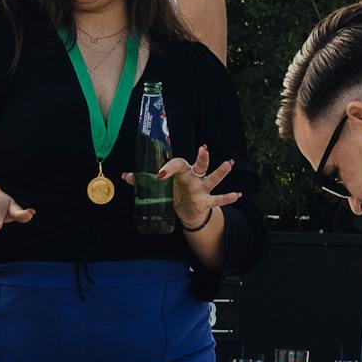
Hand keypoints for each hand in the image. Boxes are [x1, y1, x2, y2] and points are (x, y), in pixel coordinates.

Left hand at [122, 144, 239, 230]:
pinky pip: (218, 200)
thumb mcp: (159, 189)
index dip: (168, 168)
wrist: (187, 213)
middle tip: (203, 149)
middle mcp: (193, 178)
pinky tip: (237, 194)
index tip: (158, 174)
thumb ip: (142, 181)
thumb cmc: (174, 195)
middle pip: (199, 165)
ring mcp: (202, 189)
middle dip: (201, 158)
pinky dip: (227, 198)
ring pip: (212, 178)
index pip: (176, 164)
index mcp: (181, 173)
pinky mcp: (207, 202)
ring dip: (220, 172)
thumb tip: (124, 176)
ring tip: (229, 164)